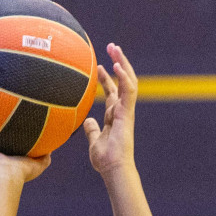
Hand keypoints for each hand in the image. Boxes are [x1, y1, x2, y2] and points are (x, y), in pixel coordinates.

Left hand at [83, 44, 136, 177]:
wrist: (113, 168)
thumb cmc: (105, 159)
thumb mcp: (94, 141)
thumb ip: (92, 130)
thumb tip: (87, 121)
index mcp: (114, 115)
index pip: (112, 92)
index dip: (107, 78)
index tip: (100, 66)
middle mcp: (122, 110)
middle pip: (123, 81)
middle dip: (118, 63)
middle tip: (111, 47)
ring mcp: (126, 110)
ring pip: (129, 81)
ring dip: (122, 63)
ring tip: (115, 49)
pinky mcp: (128, 113)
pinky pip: (128, 91)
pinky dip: (123, 77)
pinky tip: (116, 65)